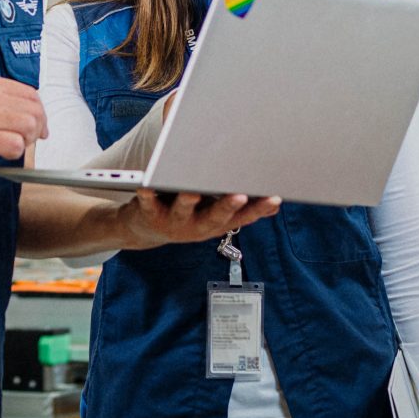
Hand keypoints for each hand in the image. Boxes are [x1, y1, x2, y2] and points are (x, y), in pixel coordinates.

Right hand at [0, 76, 47, 169]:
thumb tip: (25, 114)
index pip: (29, 93)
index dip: (39, 111)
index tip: (40, 124)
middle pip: (34, 109)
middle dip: (37, 128)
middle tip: (30, 139)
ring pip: (29, 126)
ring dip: (26, 140)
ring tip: (13, 145)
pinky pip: (17, 145)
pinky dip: (15, 153)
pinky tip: (2, 153)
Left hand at [113, 190, 280, 251]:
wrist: (144, 231)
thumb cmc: (186, 214)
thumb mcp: (215, 215)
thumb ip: (241, 209)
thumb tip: (274, 205)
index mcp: (215, 223)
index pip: (242, 217)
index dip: (258, 210)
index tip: (273, 197)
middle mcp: (197, 226)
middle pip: (214, 217)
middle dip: (228, 206)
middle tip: (241, 195)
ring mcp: (173, 222)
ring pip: (182, 211)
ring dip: (188, 200)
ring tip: (192, 191)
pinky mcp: (148, 214)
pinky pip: (147, 204)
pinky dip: (146, 195)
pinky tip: (145, 186)